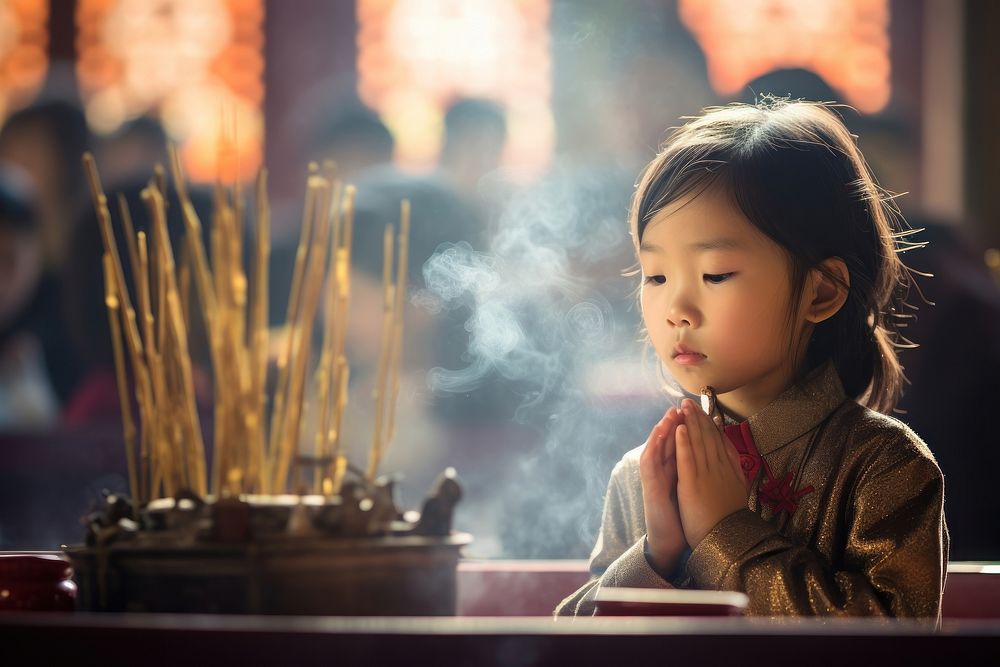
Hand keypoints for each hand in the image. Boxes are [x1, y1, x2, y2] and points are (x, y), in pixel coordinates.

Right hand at [639, 406, 685, 573]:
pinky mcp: (650, 487)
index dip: (690, 427)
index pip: (683, 444)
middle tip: (683, 405)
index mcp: (677, 472)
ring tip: (670, 413)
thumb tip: (716, 460)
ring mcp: (655, 478)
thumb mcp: (696, 491)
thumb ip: (700, 474)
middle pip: (669, 442)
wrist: (672, 541)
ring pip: (657, 448)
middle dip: (676, 422)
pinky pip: (650, 463)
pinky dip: (656, 447)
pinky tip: (661, 434)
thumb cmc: (686, 517)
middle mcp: (664, 472)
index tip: (699, 411)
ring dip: (662, 429)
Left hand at [675, 398, 748, 547]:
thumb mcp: (739, 492)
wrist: (728, 542)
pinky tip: (680, 428)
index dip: (711, 425)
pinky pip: (688, 459)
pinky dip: (684, 442)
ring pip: (699, 443)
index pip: (719, 442)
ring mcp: (707, 475)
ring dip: (691, 423)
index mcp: (729, 471)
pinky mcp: (693, 484)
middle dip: (699, 418)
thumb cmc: (732, 521)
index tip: (705, 411)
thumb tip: (737, 460)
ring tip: (684, 406)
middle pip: (709, 438)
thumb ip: (736, 474)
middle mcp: (720, 469)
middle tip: (690, 401)